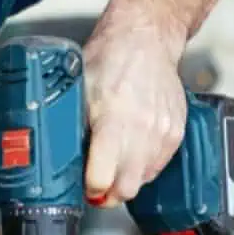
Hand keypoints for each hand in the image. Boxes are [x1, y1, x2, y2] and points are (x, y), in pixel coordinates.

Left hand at [82, 5, 187, 207]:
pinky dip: (144, 167)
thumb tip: (58, 157)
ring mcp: (163, 132)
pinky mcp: (176, 132)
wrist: (146, 39)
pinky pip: (159, 166)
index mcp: (113, 118)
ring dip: (126, 180)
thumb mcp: (78, 90)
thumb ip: (70, 125)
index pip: (102, 178)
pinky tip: (132, 152)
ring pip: (143, 181)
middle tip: (97, 187)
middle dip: (108, 194)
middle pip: (126, 189)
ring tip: (114, 165)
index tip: (84, 186)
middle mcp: (142, 129)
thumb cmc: (111, 58)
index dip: (89, 188)